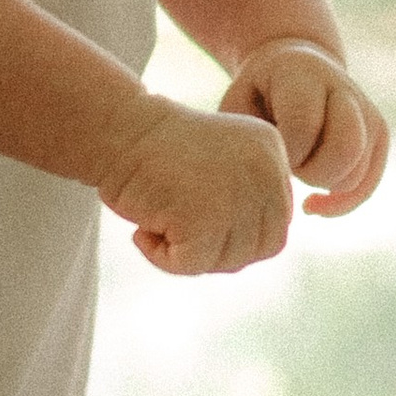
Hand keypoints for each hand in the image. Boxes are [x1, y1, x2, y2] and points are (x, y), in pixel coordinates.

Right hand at [101, 98, 293, 274]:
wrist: (117, 130)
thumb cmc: (156, 152)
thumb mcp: (221, 165)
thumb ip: (247, 199)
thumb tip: (248, 255)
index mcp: (272, 152)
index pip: (279, 222)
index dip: (240, 236)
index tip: (198, 221)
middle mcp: (265, 171)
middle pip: (266, 247)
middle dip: (221, 251)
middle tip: (178, 231)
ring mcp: (238, 195)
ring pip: (230, 261)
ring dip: (190, 255)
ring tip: (157, 223)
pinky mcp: (206, 218)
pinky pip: (192, 266)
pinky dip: (161, 258)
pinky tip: (142, 232)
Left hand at [222, 40, 391, 217]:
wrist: (297, 67)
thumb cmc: (257, 94)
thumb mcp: (239, 103)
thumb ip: (252, 137)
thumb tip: (273, 183)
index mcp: (304, 73)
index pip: (304, 126)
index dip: (284, 152)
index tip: (268, 151)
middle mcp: (344, 89)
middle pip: (345, 150)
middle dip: (311, 174)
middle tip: (287, 165)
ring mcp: (368, 112)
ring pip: (355, 175)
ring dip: (322, 185)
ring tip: (298, 167)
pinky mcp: (379, 136)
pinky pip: (365, 186)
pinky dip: (339, 204)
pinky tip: (311, 203)